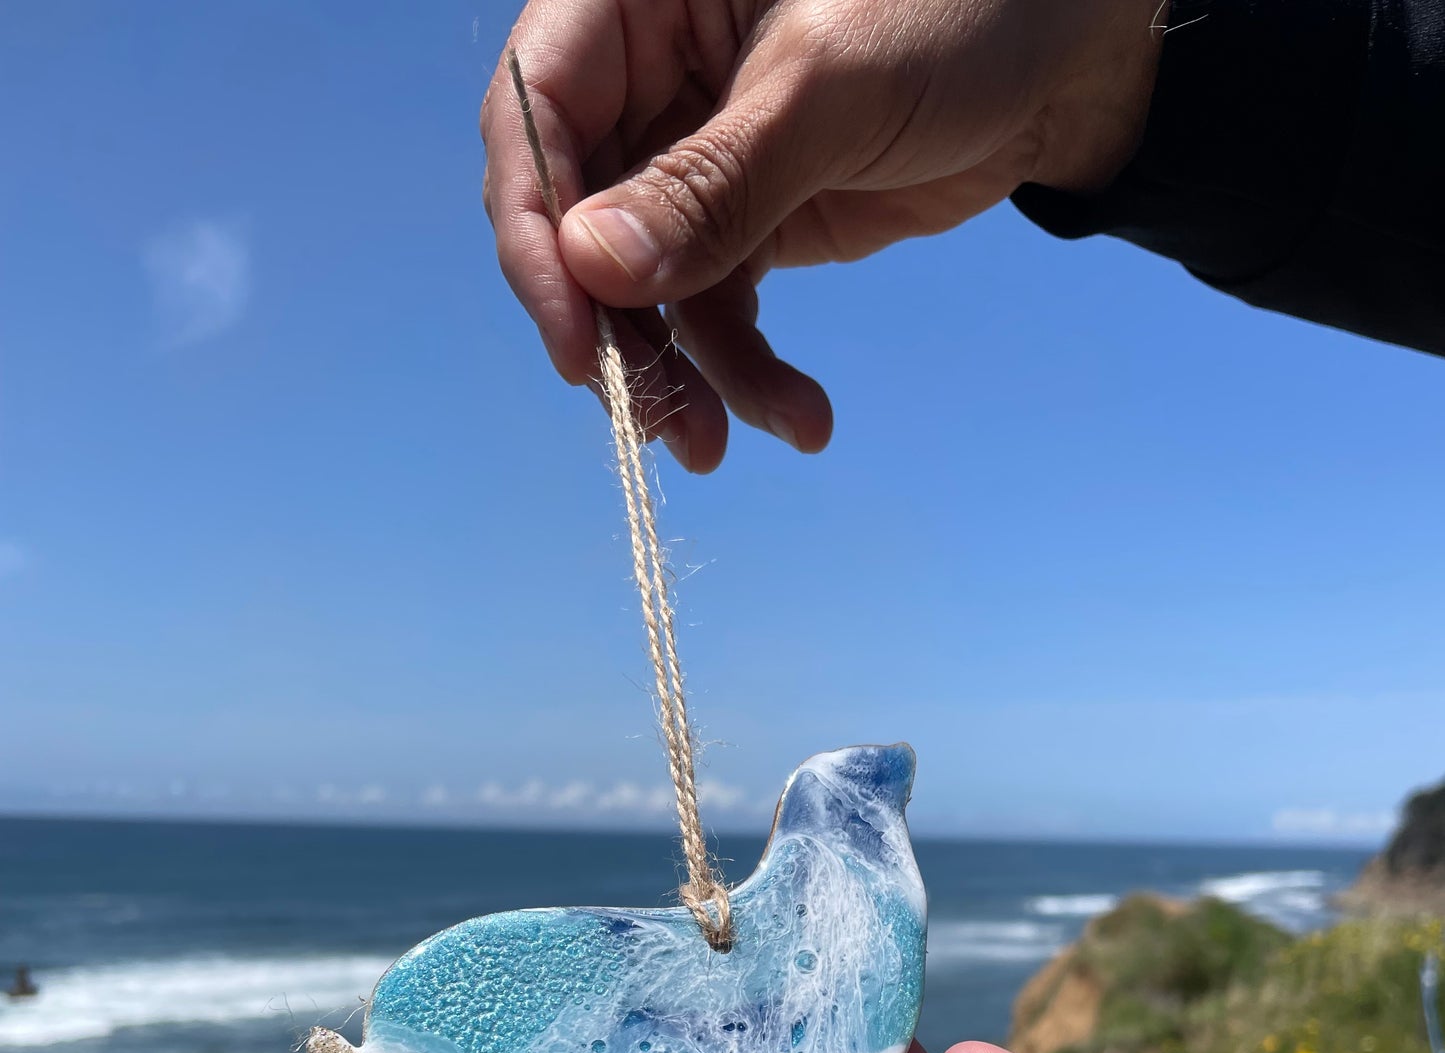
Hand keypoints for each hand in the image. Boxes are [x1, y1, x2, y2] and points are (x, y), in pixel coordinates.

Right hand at [482, 0, 1161, 470]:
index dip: (539, 234)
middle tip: (651, 418)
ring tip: (714, 447)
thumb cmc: (960, 5)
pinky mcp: (755, 221)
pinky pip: (720, 311)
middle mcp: (650, 77)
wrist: (1074, 47)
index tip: (577, 340)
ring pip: (647, 286)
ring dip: (680, 374)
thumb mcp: (830, 86)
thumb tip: (593, 268)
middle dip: (613, 328)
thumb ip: (712, 181)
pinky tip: (796, 418)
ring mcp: (698, 159)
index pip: (538, 116)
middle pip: (576, 218)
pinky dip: (747, 373)